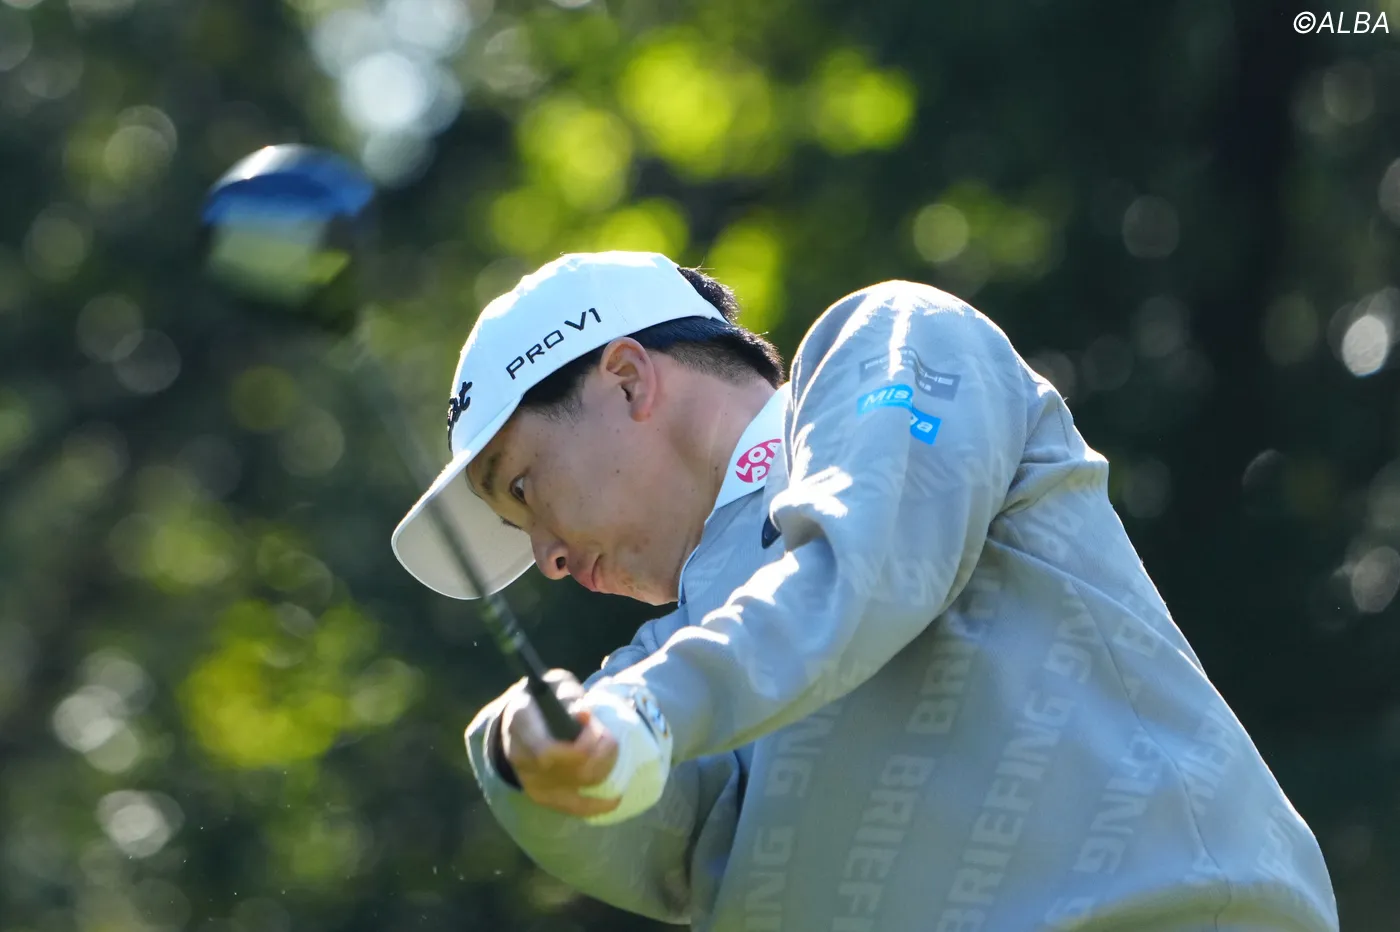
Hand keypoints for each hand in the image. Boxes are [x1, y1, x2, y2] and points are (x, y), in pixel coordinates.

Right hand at [500, 670, 620, 817]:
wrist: (516, 723)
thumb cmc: (540, 700)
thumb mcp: (552, 685)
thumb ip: (568, 694)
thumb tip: (583, 712)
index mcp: (520, 723)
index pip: (547, 751)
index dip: (579, 744)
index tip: (590, 720)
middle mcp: (521, 757)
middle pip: (569, 770)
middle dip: (600, 753)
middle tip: (608, 735)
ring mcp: (530, 780)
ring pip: (577, 785)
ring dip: (604, 767)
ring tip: (609, 749)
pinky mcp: (542, 796)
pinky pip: (573, 807)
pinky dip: (598, 804)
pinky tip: (615, 798)